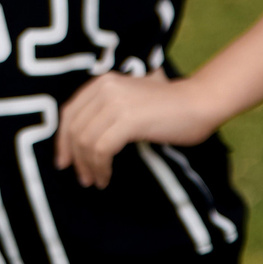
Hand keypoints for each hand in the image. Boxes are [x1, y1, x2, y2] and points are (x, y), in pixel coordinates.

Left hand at [54, 73, 224, 188]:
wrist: (199, 102)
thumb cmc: (169, 107)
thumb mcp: (129, 100)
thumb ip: (105, 110)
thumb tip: (80, 141)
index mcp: (102, 82)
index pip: (69, 112)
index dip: (63, 140)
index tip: (64, 161)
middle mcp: (104, 88)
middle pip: (74, 128)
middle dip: (74, 157)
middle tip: (82, 177)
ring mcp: (115, 102)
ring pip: (86, 141)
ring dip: (88, 166)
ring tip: (96, 181)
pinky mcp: (127, 119)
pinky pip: (101, 149)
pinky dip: (101, 167)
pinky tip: (107, 177)